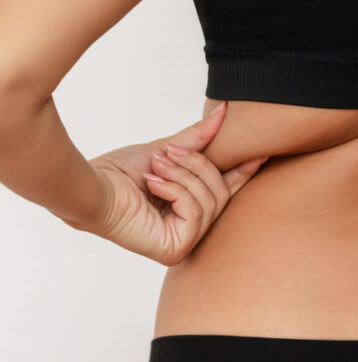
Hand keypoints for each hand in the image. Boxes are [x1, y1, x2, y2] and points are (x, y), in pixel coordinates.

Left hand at [73, 102, 268, 264]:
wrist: (93, 186)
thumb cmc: (119, 173)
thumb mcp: (168, 150)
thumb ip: (199, 138)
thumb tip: (224, 111)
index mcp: (187, 207)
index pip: (224, 191)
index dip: (242, 173)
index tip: (260, 154)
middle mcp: (188, 228)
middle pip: (222, 192)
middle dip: (197, 166)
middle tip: (167, 154)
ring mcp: (183, 242)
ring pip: (211, 200)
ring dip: (183, 176)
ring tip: (156, 168)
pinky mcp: (175, 250)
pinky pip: (197, 211)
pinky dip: (176, 191)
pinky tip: (153, 185)